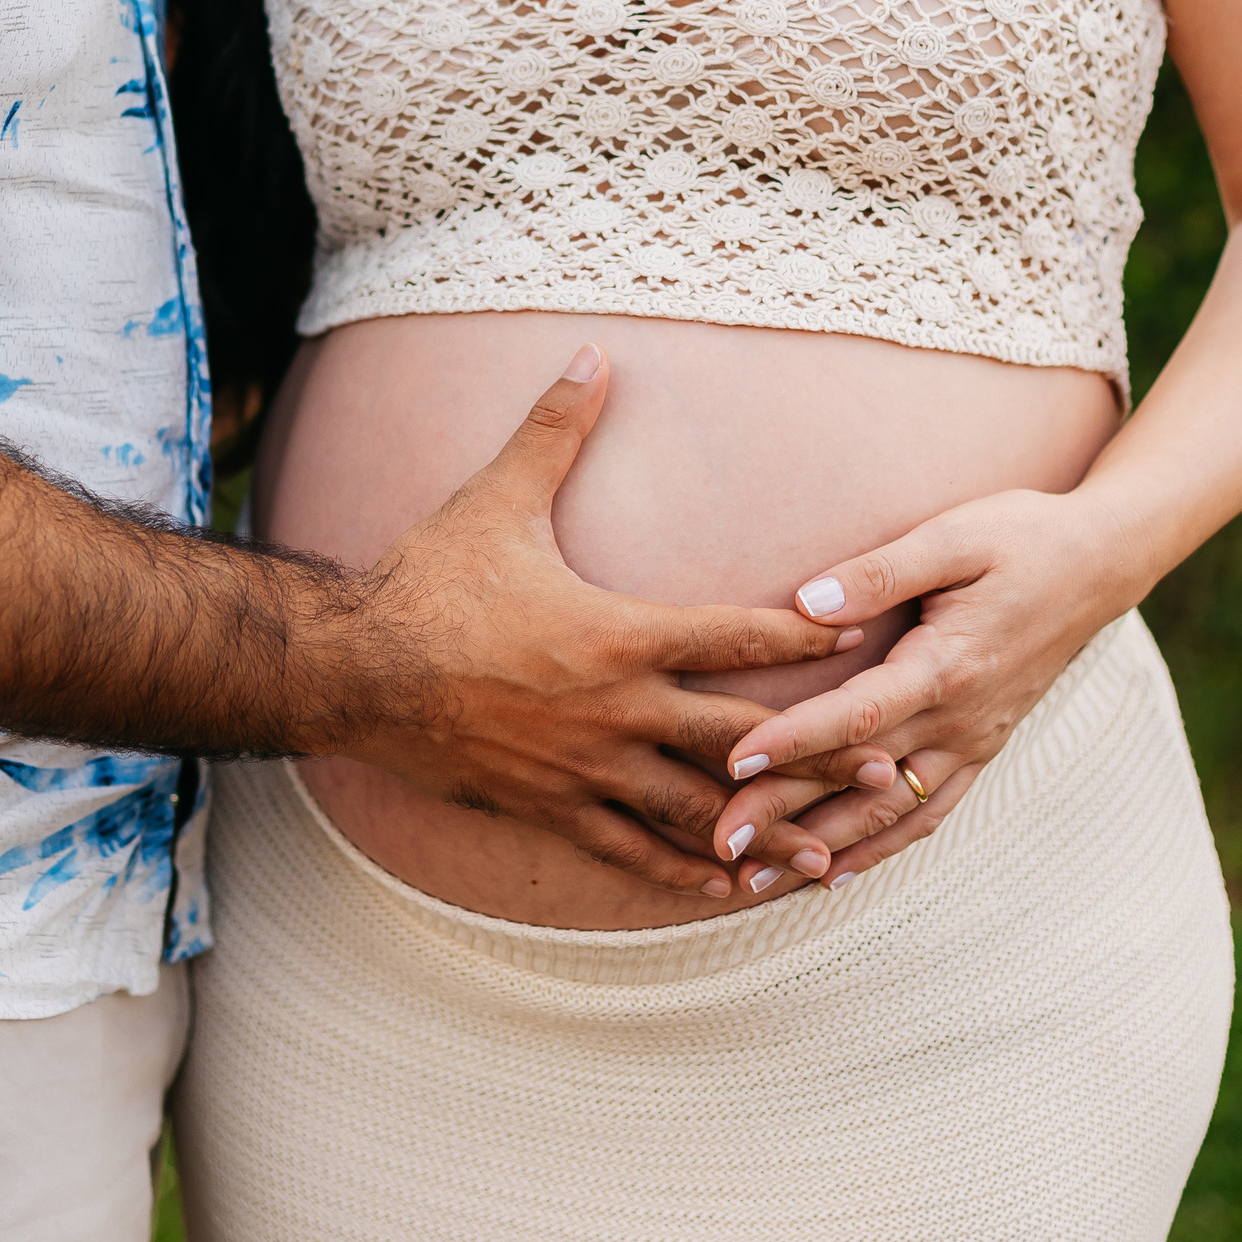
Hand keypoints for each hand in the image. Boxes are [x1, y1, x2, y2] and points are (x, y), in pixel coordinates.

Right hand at [348, 346, 891, 896]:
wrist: (351, 671)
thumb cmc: (428, 581)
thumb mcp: (497, 497)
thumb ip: (555, 428)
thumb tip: (593, 352)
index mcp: (618, 634)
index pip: (734, 635)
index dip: (805, 633)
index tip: (868, 631)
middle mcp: (616, 710)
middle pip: (740, 737)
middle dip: (817, 751)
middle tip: (889, 765)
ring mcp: (585, 768)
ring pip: (696, 812)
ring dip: (767, 832)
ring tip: (832, 854)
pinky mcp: (550, 807)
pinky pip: (631, 850)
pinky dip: (685, 871)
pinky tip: (729, 889)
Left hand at [715, 483, 1144, 885]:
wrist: (1101, 563)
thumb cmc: (1022, 537)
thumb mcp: (954, 537)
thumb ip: (879, 573)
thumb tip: (806, 604)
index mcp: (946, 666)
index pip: (856, 716)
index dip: (792, 740)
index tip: (733, 762)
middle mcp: (960, 719)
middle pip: (858, 779)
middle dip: (786, 815)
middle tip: (721, 845)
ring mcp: (973, 742)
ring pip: (890, 813)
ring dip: (823, 850)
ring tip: (757, 880)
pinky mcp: (981, 749)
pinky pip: (928, 813)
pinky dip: (880, 849)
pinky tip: (833, 874)